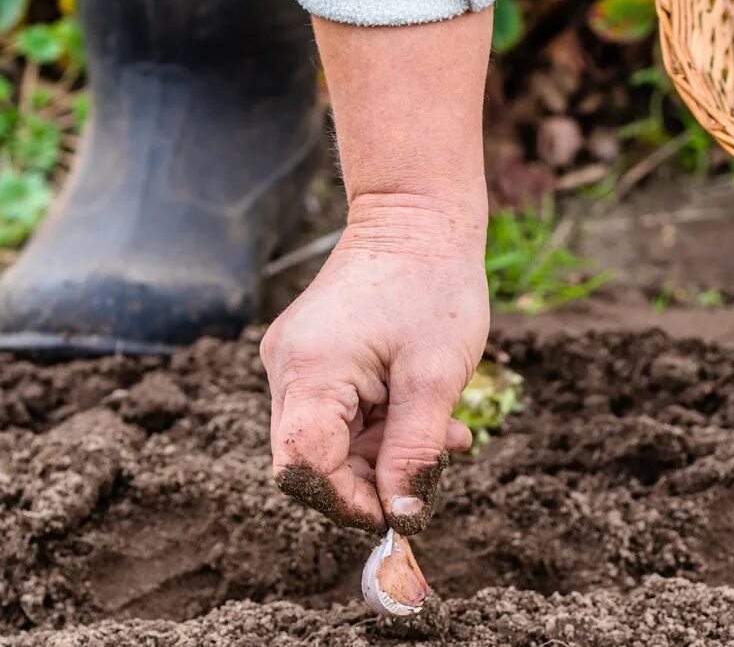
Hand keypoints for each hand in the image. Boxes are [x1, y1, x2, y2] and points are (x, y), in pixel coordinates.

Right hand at [262, 194, 488, 534]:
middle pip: (313, 458)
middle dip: (374, 475)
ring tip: (446, 432)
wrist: (418, 215)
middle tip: (433, 464)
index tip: (398, 507)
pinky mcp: (313, 357)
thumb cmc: (432, 286)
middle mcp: (287, 369)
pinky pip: (339, 412)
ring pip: (331, 440)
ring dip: (386, 449)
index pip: (303, 469)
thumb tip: (400, 517)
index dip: (347, 500)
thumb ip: (414, 452)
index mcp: (309, 372)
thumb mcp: (435, 378)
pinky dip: (381, 423)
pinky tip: (427, 414)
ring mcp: (296, 361)